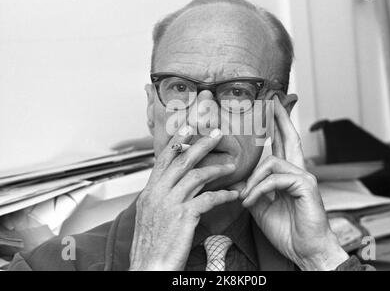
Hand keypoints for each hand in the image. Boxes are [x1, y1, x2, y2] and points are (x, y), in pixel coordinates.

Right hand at [129, 126, 238, 270]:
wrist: (148, 268)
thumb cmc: (151, 246)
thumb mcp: (150, 217)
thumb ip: (162, 198)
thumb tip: (176, 186)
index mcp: (149, 192)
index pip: (163, 160)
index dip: (177, 142)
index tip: (188, 128)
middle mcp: (157, 194)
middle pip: (182, 161)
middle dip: (201, 144)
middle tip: (217, 134)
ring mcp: (170, 203)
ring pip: (197, 176)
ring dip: (217, 169)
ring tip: (231, 166)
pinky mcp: (184, 216)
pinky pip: (209, 198)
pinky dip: (223, 195)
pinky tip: (233, 194)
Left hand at [240, 96, 348, 270]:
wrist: (304, 250)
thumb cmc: (286, 229)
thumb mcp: (261, 206)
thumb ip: (253, 188)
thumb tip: (240, 179)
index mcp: (288, 174)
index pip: (283, 144)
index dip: (277, 126)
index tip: (270, 109)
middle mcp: (298, 170)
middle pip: (290, 137)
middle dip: (280, 117)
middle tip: (272, 100)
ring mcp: (304, 176)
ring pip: (272, 161)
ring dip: (253, 180)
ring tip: (245, 198)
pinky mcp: (306, 185)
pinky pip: (275, 178)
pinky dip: (259, 189)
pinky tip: (251, 201)